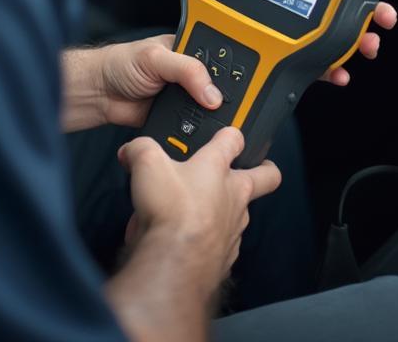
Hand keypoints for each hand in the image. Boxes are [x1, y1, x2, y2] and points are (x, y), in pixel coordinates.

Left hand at [60, 35, 223, 131]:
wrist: (99, 94)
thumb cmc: (121, 64)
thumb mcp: (157, 58)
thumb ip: (187, 71)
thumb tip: (213, 93)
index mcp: (189, 50)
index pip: (218, 59)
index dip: (233, 70)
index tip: (248, 84)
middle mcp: (189, 73)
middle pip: (217, 86)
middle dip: (224, 98)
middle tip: (233, 107)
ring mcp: (183, 97)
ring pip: (207, 109)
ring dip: (211, 116)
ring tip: (221, 122)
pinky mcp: (175, 118)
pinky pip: (192, 126)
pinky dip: (196, 131)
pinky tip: (202, 133)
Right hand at [106, 129, 280, 340]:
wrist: (174, 262)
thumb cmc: (169, 210)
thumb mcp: (146, 163)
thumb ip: (140, 149)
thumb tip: (131, 150)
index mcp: (218, 168)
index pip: (235, 139)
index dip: (230, 134)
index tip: (226, 135)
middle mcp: (234, 196)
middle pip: (265, 176)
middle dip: (265, 169)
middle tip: (258, 167)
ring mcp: (234, 227)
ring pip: (244, 213)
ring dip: (230, 209)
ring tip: (205, 211)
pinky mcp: (226, 255)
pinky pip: (226, 244)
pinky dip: (212, 241)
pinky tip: (192, 242)